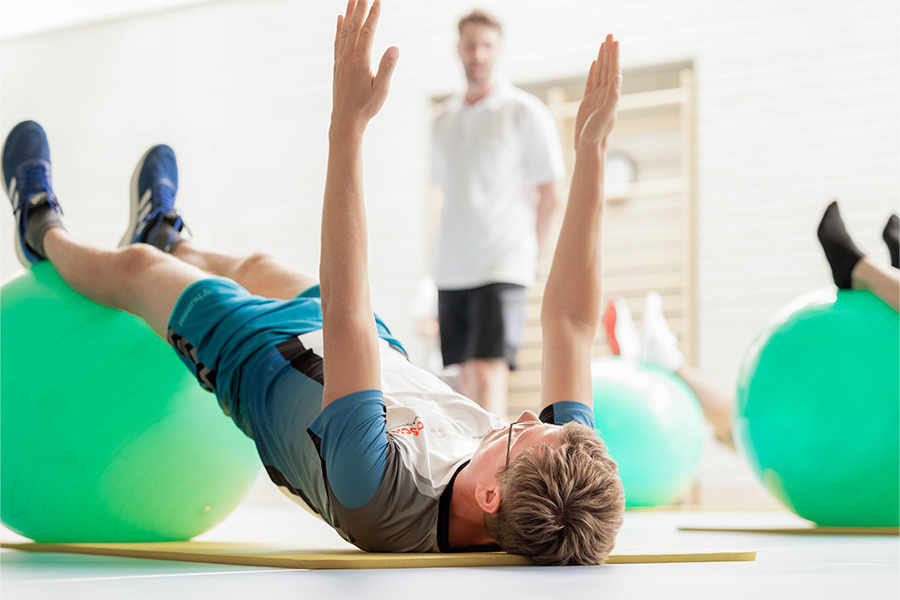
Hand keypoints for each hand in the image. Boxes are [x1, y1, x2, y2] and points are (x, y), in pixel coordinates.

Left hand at [331, 0, 398, 132]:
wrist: (345, 120)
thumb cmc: (366, 107)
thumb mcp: (381, 90)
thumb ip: (387, 68)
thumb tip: (395, 48)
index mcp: (360, 61)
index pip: (368, 32)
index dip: (373, 15)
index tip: (377, 0)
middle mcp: (348, 57)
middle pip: (354, 26)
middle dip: (360, 8)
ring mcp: (341, 60)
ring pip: (344, 31)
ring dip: (348, 13)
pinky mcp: (337, 65)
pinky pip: (337, 40)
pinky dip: (338, 27)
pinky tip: (339, 18)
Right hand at [574, 35, 620, 150]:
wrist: (588, 147)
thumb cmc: (597, 133)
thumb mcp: (605, 114)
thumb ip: (612, 96)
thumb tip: (618, 77)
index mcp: (611, 95)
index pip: (613, 70)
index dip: (613, 55)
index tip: (614, 40)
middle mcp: (605, 94)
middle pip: (607, 68)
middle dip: (608, 52)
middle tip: (609, 35)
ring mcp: (596, 97)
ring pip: (600, 73)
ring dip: (602, 59)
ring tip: (603, 44)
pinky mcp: (587, 102)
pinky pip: (591, 82)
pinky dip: (593, 72)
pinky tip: (594, 64)